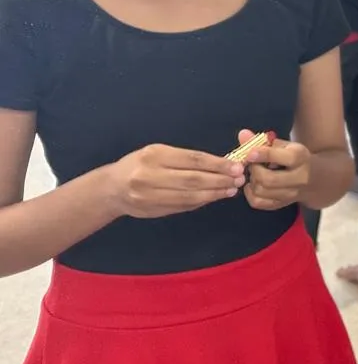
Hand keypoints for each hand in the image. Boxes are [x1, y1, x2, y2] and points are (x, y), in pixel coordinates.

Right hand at [108, 144, 245, 218]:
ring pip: (189, 196)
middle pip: (193, 179)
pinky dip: (201, 202)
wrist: (111, 188)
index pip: (193, 159)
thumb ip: (185, 159)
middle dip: (220, 180)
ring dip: (214, 194)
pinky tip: (214, 197)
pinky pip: (182, 206)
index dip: (217, 164)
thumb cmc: (140, 164)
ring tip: (231, 190)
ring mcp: (149, 195)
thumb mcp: (158, 153)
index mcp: (154, 155)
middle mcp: (149, 175)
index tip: (236, 166)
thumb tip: (221, 165)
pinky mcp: (152, 210)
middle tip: (239, 179)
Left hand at [238, 129, 311, 210]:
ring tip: (255, 173)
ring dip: (252, 181)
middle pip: (268, 179)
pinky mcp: (282, 204)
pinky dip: (250, 193)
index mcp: (300, 157)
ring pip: (261, 191)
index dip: (262, 155)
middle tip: (253, 164)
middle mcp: (299, 178)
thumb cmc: (295, 157)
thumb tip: (242, 134)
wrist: (315, 178)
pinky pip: (258, 202)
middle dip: (254, 170)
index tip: (249, 153)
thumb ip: (262, 140)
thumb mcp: (284, 145)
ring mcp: (291, 194)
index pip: (280, 158)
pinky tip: (253, 185)